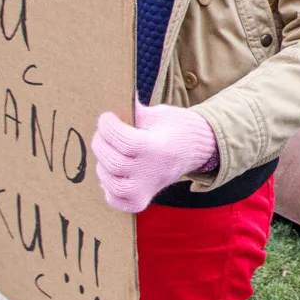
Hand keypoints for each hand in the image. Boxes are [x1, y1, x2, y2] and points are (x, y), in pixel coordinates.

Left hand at [92, 104, 218, 212]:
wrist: (197, 149)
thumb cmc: (177, 128)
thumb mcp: (159, 114)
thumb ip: (134, 111)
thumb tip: (113, 99)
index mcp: (159, 148)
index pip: (124, 141)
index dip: (109, 126)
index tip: (107, 117)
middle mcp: (152, 172)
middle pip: (113, 162)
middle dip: (101, 142)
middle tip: (104, 132)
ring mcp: (147, 189)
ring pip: (111, 183)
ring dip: (103, 164)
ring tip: (109, 151)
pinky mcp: (142, 199)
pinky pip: (116, 200)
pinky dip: (108, 188)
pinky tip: (113, 173)